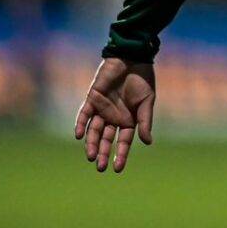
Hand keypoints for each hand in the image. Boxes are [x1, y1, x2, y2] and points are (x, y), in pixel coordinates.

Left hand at [74, 58, 155, 172]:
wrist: (132, 59)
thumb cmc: (143, 79)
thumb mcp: (147, 102)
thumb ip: (145, 122)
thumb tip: (148, 142)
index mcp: (128, 120)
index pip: (123, 141)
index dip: (120, 154)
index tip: (117, 169)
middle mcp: (113, 117)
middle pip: (107, 139)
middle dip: (104, 153)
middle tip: (100, 167)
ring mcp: (101, 109)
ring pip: (94, 131)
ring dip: (92, 143)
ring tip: (91, 157)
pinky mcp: (92, 99)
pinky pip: (84, 115)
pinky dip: (80, 125)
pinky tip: (79, 136)